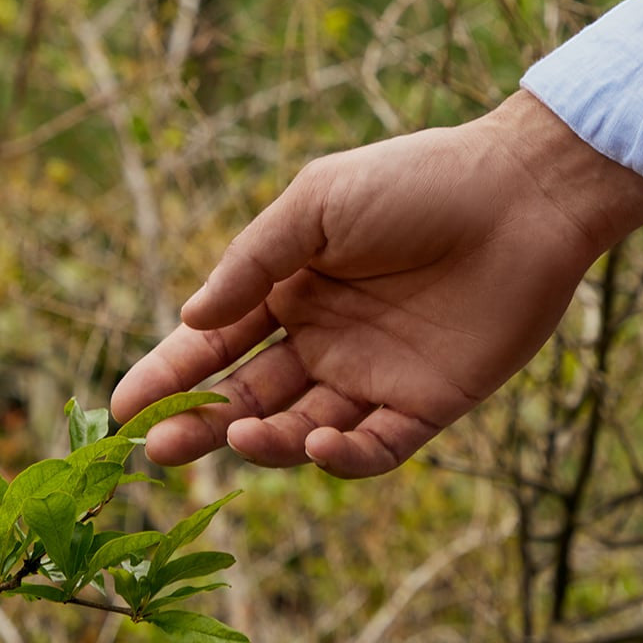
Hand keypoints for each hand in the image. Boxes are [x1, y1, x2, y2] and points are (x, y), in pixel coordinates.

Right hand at [111, 92, 642, 477]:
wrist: (521, 195)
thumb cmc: (416, 183)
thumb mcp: (317, 205)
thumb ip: (252, 263)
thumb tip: (189, 316)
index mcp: (290, 289)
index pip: (214, 344)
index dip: (167, 376)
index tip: (120, 408)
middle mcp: (324, 340)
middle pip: (248, 399)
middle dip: (199, 426)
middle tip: (158, 451)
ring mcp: (373, 377)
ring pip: (302, 431)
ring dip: (265, 443)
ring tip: (240, 437)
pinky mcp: (427, 405)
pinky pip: (375, 449)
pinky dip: (341, 458)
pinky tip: (316, 444)